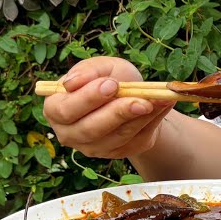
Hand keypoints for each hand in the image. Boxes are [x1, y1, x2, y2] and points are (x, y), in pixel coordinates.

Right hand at [42, 57, 174, 158]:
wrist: (133, 96)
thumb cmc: (110, 79)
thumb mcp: (102, 66)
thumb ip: (89, 71)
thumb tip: (73, 82)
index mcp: (56, 109)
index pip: (66, 110)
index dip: (88, 98)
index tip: (112, 85)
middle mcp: (70, 133)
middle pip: (90, 129)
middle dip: (117, 113)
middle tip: (140, 99)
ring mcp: (94, 148)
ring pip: (116, 138)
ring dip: (140, 118)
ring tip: (159, 99)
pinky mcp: (119, 153)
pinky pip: (135, 141)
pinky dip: (153, 122)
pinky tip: (164, 105)